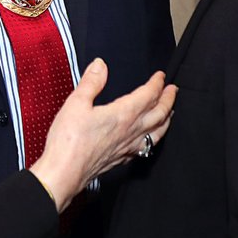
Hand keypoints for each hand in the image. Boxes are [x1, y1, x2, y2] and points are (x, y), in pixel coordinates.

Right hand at [29, 59, 176, 211]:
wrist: (64, 172)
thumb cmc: (69, 140)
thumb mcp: (76, 103)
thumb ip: (91, 83)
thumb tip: (100, 65)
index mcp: (123, 115)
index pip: (148, 95)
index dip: (157, 84)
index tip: (161, 76)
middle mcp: (130, 132)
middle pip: (159, 114)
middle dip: (168, 100)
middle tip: (173, 90)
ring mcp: (128, 147)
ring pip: (157, 133)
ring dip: (166, 120)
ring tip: (170, 113)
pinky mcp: (121, 159)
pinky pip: (145, 148)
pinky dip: (153, 139)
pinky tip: (149, 140)